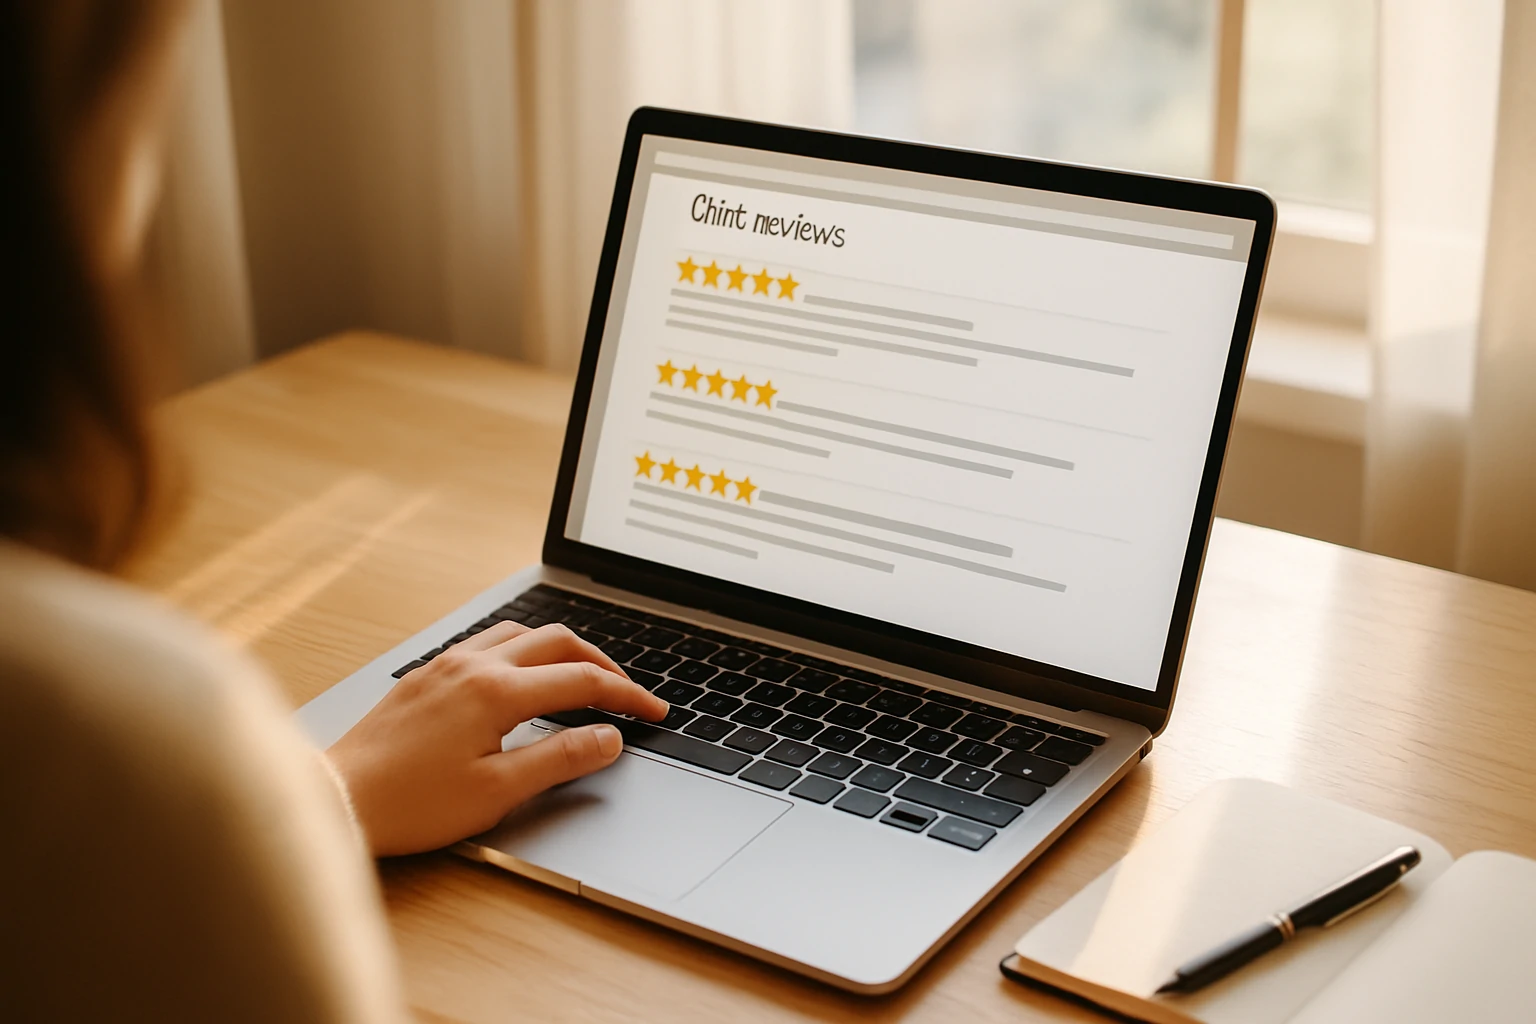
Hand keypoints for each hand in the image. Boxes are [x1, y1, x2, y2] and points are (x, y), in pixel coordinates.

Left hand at [326, 621, 667, 856]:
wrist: (337, 798)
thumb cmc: (410, 804)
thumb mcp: (497, 793)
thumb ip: (559, 760)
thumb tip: (608, 738)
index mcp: (496, 692)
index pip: (582, 681)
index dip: (627, 696)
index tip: (654, 712)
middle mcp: (472, 666)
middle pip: (557, 641)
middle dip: (602, 662)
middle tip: (626, 692)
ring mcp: (445, 665)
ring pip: (520, 633)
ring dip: (560, 648)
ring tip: (580, 676)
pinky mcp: (425, 675)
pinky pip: (487, 642)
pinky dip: (522, 650)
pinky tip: (521, 675)